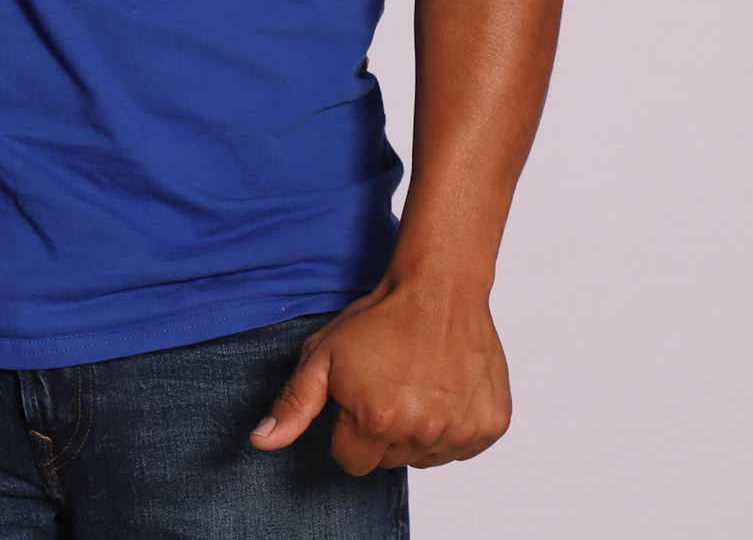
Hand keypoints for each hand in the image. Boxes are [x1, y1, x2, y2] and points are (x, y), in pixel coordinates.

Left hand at [249, 276, 511, 473]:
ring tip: (415, 386)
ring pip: (425, 456)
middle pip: (388, 461)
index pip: (352, 462)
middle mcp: (422, 431)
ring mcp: (461, 431)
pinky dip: (452, 426)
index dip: (348, 433)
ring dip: (418, 431)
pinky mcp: (491, 425)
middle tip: (386, 388)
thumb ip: (293, 405)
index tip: (356, 402)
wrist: (439, 289)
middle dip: (381, 433)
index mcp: (377, 420)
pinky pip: (461, 447)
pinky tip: (443, 391)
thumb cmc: (378, 320)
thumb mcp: (323, 357)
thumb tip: (261, 441)